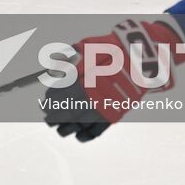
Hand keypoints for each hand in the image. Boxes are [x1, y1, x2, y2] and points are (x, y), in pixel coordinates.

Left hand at [44, 19, 179, 141]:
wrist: (139, 58)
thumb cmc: (111, 49)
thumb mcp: (86, 49)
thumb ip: (68, 60)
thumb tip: (53, 69)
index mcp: (78, 79)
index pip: (56, 95)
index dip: (49, 101)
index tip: (45, 103)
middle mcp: (88, 96)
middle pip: (64, 112)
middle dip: (53, 117)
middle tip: (48, 119)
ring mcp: (100, 108)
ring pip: (77, 125)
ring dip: (66, 129)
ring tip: (60, 130)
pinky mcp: (113, 115)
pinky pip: (95, 131)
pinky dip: (85, 135)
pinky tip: (78, 135)